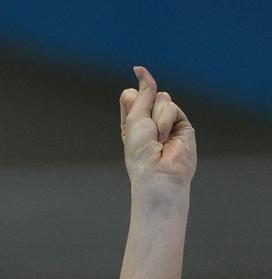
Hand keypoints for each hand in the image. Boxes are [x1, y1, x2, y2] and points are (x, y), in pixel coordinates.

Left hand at [119, 66, 195, 188]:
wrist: (159, 173)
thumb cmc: (141, 154)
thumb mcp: (134, 119)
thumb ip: (141, 94)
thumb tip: (141, 70)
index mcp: (133, 123)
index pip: (131, 96)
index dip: (132, 98)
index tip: (132, 100)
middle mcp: (149, 121)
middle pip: (149, 94)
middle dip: (145, 111)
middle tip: (146, 132)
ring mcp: (167, 122)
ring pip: (162, 98)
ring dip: (156, 119)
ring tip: (158, 139)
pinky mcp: (182, 124)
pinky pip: (172, 107)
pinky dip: (166, 121)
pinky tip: (167, 139)